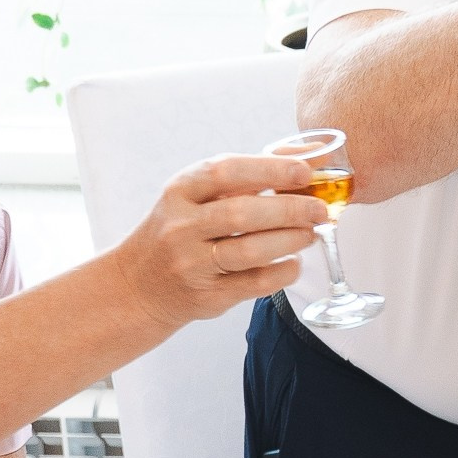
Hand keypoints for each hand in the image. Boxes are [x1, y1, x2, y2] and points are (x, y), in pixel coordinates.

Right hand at [112, 150, 331, 339]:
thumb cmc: (180, 231)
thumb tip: (306, 160)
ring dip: (290, 240)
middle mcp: (181, 227)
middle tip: (319, 209)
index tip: (304, 172)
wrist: (139, 285)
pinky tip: (294, 262)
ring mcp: (191, 265)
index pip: (226, 171)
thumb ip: (244, 178)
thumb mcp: (195, 197)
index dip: (270, 169)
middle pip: (242, 213)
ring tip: (310, 233)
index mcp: (179, 192)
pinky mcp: (206, 297)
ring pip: (250, 251)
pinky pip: (254, 283)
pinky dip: (283, 272)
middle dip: (290, 209)